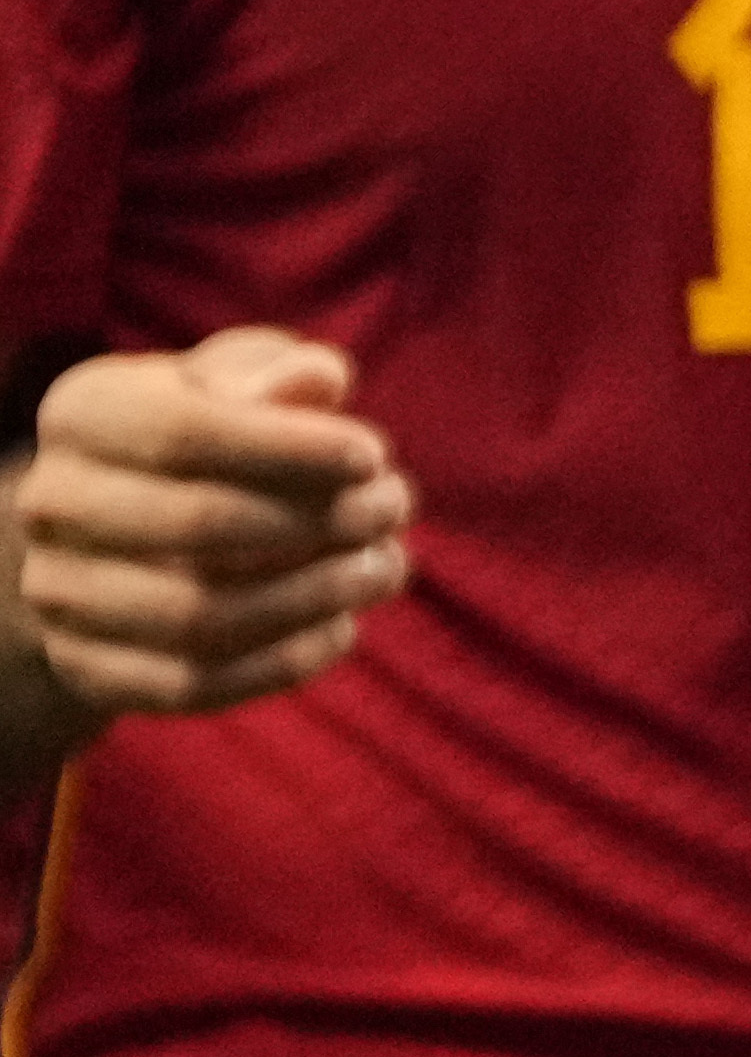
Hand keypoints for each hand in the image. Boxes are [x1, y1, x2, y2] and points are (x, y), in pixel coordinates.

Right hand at [16, 328, 410, 724]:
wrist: (123, 524)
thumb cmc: (211, 426)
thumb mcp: (236, 378)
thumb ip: (273, 371)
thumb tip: (315, 381)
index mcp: (79, 413)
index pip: (184, 433)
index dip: (291, 449)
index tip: (372, 456)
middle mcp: (49, 505)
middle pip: (193, 524)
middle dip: (316, 520)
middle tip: (394, 508)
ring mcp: (58, 595)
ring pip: (196, 616)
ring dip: (311, 596)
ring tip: (383, 568)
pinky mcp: (89, 669)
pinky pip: (191, 685)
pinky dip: (280, 663)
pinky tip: (341, 629)